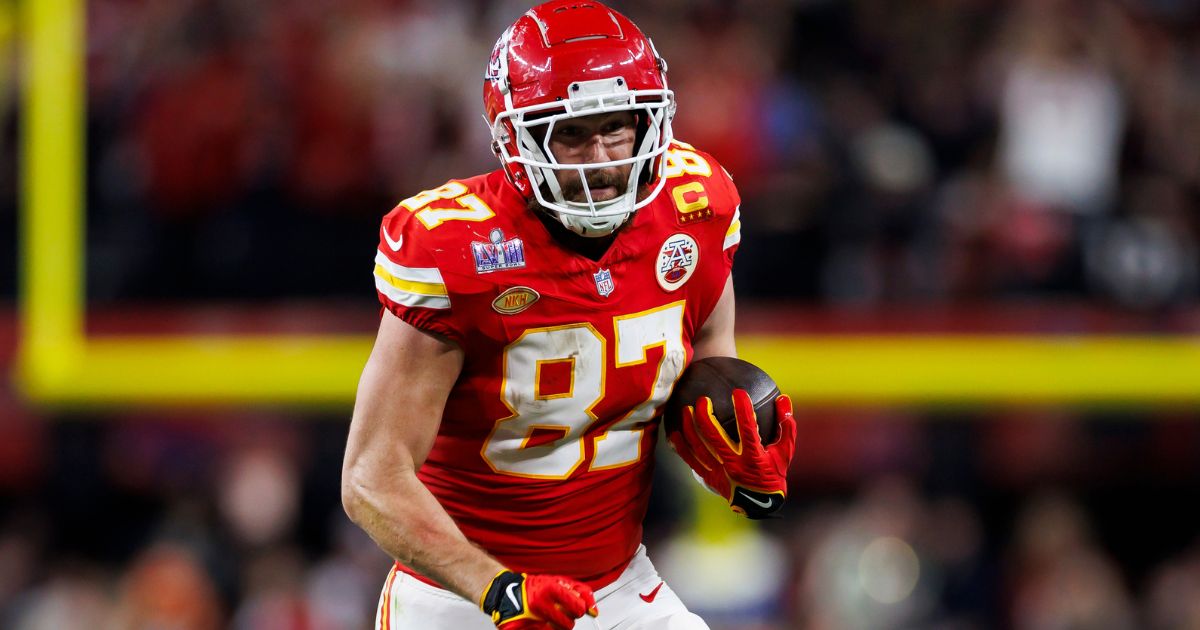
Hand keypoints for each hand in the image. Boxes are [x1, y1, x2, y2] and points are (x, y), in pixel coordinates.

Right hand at [480, 570, 597, 629]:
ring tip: (549, 617)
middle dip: (567, 619)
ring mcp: (530, 619)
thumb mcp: (559, 583)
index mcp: (549, 589)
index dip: (579, 609)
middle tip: (558, 611)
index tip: (576, 607)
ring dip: (558, 626)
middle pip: (570, 624)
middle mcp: (539, 603)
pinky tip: (541, 623)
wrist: (506, 594)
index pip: (579, 608)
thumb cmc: (535, 588)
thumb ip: (581, 594)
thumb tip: (594, 612)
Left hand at [668, 390, 796, 518]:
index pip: (747, 430)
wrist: (759, 504)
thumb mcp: (785, 452)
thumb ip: (786, 427)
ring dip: (690, 427)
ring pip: (699, 447)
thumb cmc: (774, 473)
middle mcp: (734, 465)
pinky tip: (674, 432)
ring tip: (686, 410)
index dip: (743, 410)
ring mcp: (719, 472)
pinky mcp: (709, 478)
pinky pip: (691, 460)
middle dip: (706, 415)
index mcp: (754, 458)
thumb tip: (783, 398)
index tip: (738, 392)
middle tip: (703, 399)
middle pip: (714, 437)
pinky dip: (681, 446)